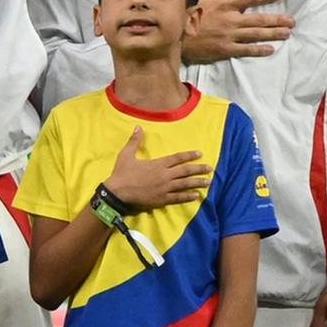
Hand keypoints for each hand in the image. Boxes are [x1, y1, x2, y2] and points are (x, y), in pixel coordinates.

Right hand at [96, 130, 211, 214]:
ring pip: (185, 184)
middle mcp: (164, 175)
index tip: (199, 153)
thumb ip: (134, 141)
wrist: (117, 192)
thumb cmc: (121, 173)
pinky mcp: (162, 199)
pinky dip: (188, 196)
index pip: (177, 158)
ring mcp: (164, 188)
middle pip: (185, 171)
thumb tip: (138, 127)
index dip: (189, 155)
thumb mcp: (126, 155)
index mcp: (157, 164)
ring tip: (207, 182)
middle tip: (209, 168)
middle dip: (198, 169)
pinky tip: (196, 195)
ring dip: (197, 182)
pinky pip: (178, 197)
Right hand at [180, 0, 292, 63]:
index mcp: (224, 4)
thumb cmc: (181, 14)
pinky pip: (246, 50)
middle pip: (259, 19)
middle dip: (277, 19)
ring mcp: (229, 35)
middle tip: (292, 21)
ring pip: (256, 34)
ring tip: (286, 33)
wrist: (170, 37)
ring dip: (273, 34)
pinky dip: (259, 50)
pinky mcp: (224, 49)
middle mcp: (230, 19)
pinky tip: (270, 49)